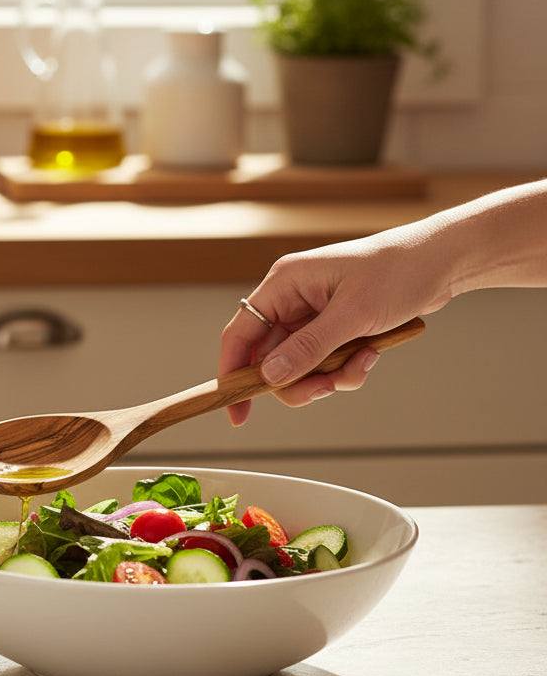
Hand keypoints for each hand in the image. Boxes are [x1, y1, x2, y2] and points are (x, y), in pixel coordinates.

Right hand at [219, 224, 451, 425]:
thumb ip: (309, 348)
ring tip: (361, 364)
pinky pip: (326, 362)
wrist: (442, 263)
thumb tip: (270, 377)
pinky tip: (372, 355)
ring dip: (329, 375)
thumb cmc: (397, 272)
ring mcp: (313, 314)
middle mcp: (292, 299)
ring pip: (300, 366)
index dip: (233, 373)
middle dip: (299, 379)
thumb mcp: (352, 315)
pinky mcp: (335, 327)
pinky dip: (347, 368)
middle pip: (271, 358)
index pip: (241, 334)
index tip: (237, 412)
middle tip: (325, 389)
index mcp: (284, 284)